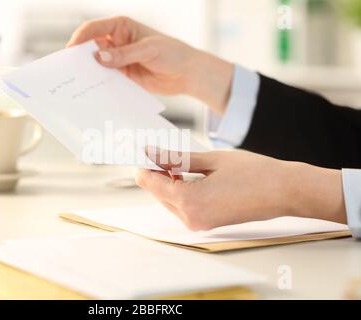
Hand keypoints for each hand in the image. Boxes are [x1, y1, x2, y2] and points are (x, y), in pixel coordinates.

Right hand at [68, 16, 233, 113]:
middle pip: (90, 47)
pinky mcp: (122, 75)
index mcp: (121, 27)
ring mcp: (119, 59)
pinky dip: (99, 84)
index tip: (70, 52)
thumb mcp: (149, 50)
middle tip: (69, 71)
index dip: (79, 39)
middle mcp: (117, 42)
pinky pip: (106, 79)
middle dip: (80, 58)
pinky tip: (94, 92)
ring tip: (78, 85)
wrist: (187, 73)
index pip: (93, 29)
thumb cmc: (172, 53)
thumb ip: (124, 54)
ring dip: (89, 73)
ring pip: (96, 65)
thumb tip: (99, 57)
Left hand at [136, 148, 345, 230]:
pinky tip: (187, 174)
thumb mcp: (210, 160)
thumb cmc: (253, 172)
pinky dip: (182, 191)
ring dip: (169, 183)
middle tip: (158, 152)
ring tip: (175, 160)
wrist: (286, 192)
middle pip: (159, 194)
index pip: (151, 184)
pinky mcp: (208, 224)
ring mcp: (200, 224)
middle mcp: (191, 218)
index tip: (142, 151)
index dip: (145, 166)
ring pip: (171, 201)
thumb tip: (152, 153)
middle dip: (156, 173)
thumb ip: (177, 159)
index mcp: (190, 202)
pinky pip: (185, 207)